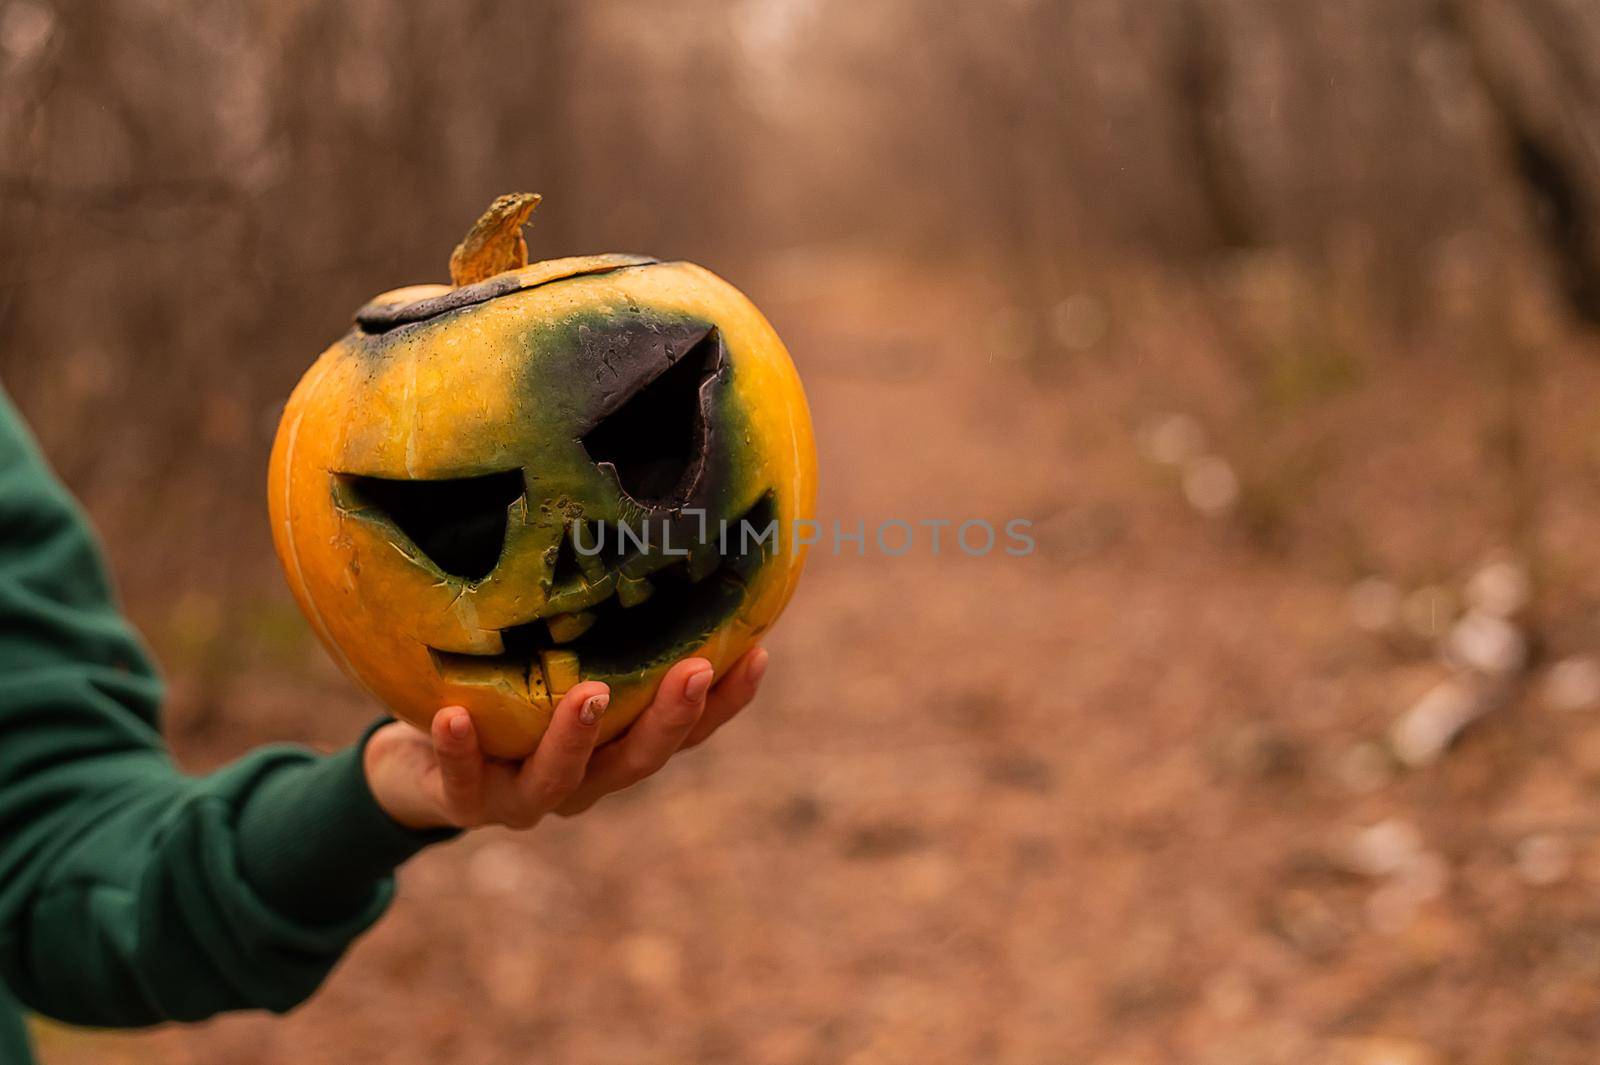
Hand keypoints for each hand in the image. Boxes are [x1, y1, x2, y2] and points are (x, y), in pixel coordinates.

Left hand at [363, 648, 768, 829]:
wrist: (420, 771)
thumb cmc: (501, 699)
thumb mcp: (551, 661)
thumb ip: (593, 629)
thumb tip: (638, 530)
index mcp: (615, 748)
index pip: (684, 731)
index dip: (725, 702)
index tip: (757, 652)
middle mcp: (583, 780)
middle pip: (638, 759)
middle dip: (669, 718)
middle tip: (695, 670)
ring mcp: (524, 798)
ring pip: (560, 777)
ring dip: (577, 738)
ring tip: (588, 694)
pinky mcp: (464, 803)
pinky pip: (462, 781)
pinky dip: (460, 750)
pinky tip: (453, 714)